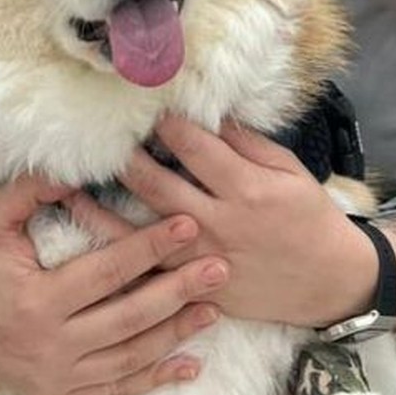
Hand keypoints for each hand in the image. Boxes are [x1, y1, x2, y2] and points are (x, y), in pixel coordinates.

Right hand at [0, 173, 229, 394]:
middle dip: (179, 292)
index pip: (106, 272)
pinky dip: (154, 379)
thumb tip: (78, 165)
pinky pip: (115, 390)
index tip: (188, 225)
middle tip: (220, 266)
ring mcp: (56, 378)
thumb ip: (33, 189)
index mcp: (35, 300)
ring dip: (176, 335)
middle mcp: (48, 346)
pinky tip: (190, 365)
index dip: (149, 248)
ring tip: (215, 309)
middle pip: (128, 318)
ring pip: (129, 359)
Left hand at [106, 116, 378, 327]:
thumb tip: (208, 116)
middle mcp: (219, 223)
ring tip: (67, 184)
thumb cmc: (310, 218)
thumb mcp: (289, 172)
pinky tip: (87, 239)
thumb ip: (247, 145)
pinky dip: (115, 255)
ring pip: (138, 232)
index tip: (138, 105)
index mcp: (246, 188)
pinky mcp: (197, 289)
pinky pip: (146, 273)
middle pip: (155, 185)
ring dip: (100, 206)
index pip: (192, 146)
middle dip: (122, 157)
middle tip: (93, 136)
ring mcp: (202, 260)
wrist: (328, 282)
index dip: (162, 124)